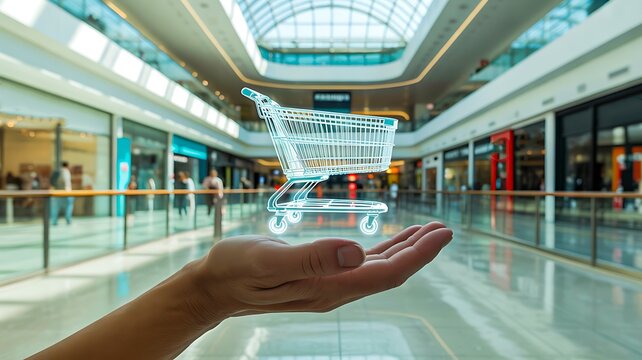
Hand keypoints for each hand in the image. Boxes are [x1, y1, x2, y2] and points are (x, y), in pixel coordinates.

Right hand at [187, 221, 452, 324]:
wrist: (213, 288)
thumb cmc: (234, 270)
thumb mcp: (267, 260)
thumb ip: (310, 258)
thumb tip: (356, 251)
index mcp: (327, 287)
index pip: (386, 272)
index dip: (417, 254)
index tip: (441, 234)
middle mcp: (334, 291)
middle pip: (388, 272)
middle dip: (419, 251)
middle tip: (443, 229)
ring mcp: (327, 287)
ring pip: (377, 270)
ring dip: (404, 251)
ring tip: (426, 232)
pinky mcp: (319, 279)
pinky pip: (360, 267)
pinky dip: (381, 251)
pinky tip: (387, 242)